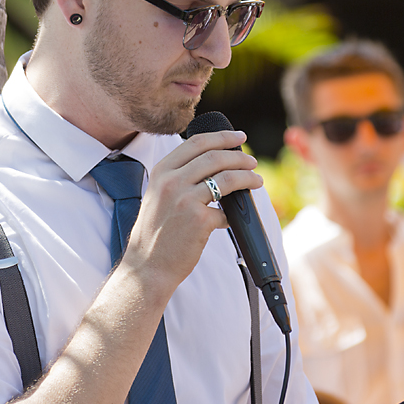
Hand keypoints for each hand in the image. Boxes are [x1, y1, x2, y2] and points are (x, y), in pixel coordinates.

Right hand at [119, 130, 261, 296]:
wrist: (146, 266)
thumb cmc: (155, 233)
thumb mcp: (158, 195)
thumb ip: (179, 177)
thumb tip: (215, 166)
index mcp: (161, 172)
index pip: (196, 143)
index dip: (222, 137)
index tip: (239, 137)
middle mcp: (171, 182)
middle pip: (215, 157)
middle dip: (240, 157)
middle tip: (253, 162)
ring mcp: (185, 200)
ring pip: (227, 178)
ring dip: (248, 178)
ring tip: (257, 181)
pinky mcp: (199, 221)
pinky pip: (227, 212)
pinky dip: (234, 215)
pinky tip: (234, 218)